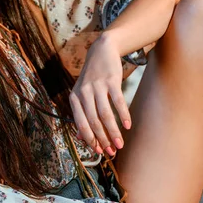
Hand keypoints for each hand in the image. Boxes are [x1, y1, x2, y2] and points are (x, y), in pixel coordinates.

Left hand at [69, 32, 130, 155]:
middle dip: (103, 140)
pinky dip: (123, 115)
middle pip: (93, 122)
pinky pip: (117, 101)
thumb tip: (81, 138)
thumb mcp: (81, 94)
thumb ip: (81, 114)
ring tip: (120, 144)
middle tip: (112, 152)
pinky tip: (127, 126)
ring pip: (105, 115)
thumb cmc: (92, 78)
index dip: (90, 140)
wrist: (101, 51)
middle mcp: (83, 93)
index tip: (99, 152)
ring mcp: (97, 86)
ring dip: (113, 132)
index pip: (81, 124)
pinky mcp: (111, 81)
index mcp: (74, 99)